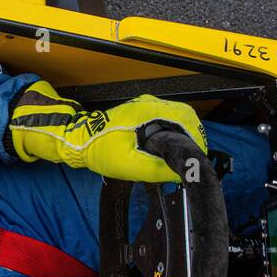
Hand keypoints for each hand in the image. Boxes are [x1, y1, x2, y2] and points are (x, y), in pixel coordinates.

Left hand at [8, 82, 206, 182]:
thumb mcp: (130, 165)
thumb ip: (158, 169)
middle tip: (192, 160)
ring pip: (177, 117)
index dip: (198, 138)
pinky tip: (169, 150)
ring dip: (184, 136)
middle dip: (193, 137)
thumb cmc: (99, 150)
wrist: (78, 142)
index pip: (187, 118)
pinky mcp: (142, 113)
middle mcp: (149, 104)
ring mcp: (146, 106)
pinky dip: (173, 133)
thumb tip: (183, 172)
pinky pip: (166, 120)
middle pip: (186, 116)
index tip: (198, 157)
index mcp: (148, 111)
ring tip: (182, 157)